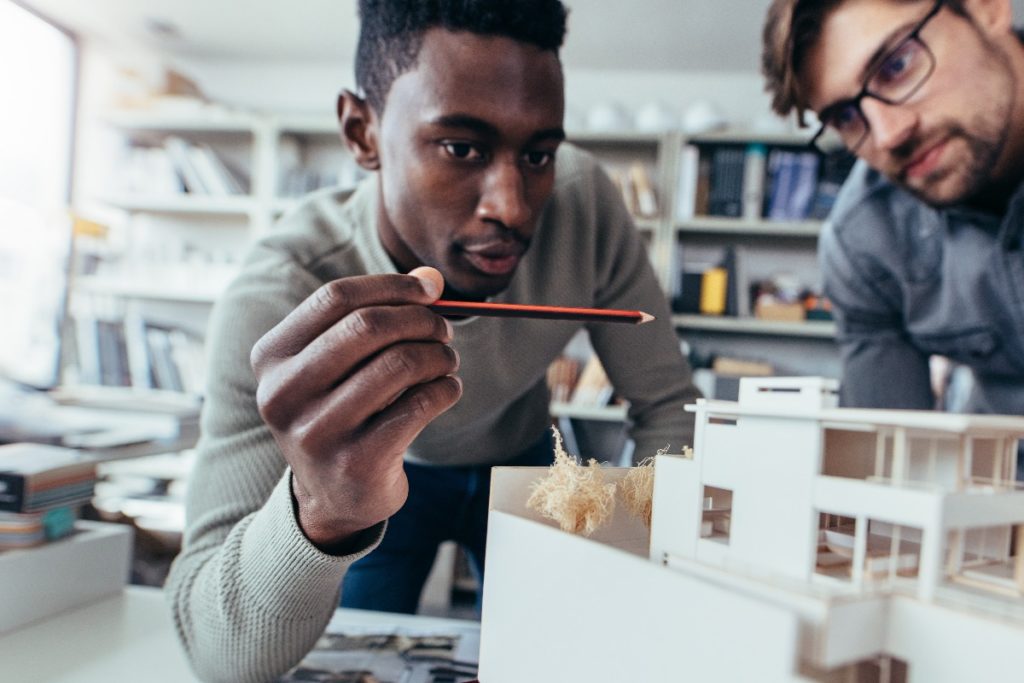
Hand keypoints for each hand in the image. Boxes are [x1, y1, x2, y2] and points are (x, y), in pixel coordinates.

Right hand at [250, 267, 461, 548]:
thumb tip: (429, 279)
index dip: (391, 286)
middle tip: (443, 330)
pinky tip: (446, 390)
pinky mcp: (358, 462)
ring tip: (446, 361)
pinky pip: (419, 405)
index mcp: (271, 358)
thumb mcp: (339, 364)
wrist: (332, 499)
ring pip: (399, 363)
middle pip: (368, 326)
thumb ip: (376, 315)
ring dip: (438, 355)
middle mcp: (284, 394)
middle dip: (420, 320)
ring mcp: (318, 432)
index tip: (427, 291)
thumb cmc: (341, 413)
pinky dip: (445, 388)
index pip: (335, 298)